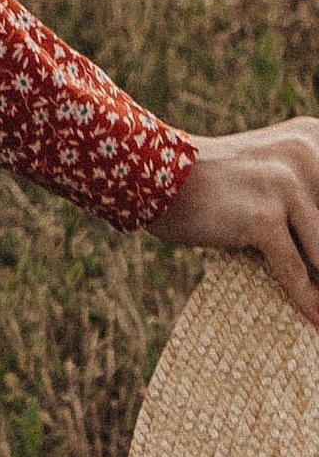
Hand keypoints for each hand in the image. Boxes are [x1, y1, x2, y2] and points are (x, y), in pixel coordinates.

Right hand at [155, 119, 318, 328]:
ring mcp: (285, 184)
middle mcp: (307, 154)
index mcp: (314, 138)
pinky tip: (314, 317)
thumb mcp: (272, 177)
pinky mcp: (263, 216)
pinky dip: (306, 298)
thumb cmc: (215, 185)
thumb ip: (308, 203)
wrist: (154, 175)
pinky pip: (294, 268)